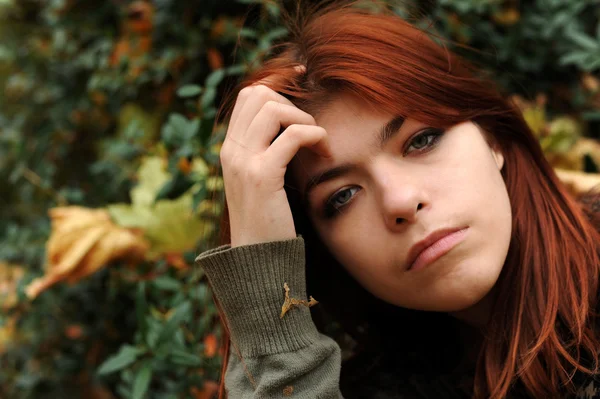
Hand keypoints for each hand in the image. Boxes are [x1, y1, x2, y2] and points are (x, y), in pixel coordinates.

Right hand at [220, 77, 329, 246]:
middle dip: (291, 102)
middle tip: (310, 127)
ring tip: (318, 142)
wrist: (257, 258)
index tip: (302, 82)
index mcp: (230, 149)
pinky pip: (292, 136)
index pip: (248, 96)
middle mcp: (231, 150)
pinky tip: (323, 152)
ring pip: (273, 109)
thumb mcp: (261, 180)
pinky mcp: (262, 176)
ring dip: (304, 119)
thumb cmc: (267, 221)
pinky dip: (314, 135)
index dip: (277, 84)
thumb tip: (292, 128)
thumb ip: (267, 153)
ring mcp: (243, 162)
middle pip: (258, 94)